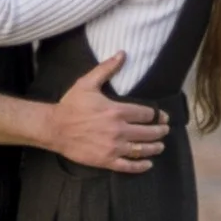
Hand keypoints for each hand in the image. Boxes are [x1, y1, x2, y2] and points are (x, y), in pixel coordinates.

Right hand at [46, 57, 165, 173]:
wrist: (54, 128)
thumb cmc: (71, 105)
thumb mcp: (87, 83)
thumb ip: (107, 69)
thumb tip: (123, 54)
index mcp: (117, 111)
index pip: (146, 114)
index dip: (157, 115)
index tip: (162, 116)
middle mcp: (119, 130)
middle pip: (148, 132)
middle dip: (160, 131)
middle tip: (165, 130)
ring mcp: (113, 147)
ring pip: (142, 149)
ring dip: (155, 148)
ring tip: (160, 146)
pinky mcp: (106, 160)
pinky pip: (129, 166)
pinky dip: (141, 166)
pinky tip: (148, 164)